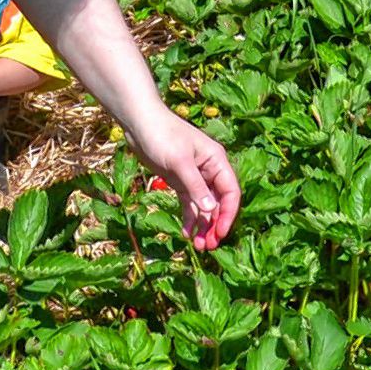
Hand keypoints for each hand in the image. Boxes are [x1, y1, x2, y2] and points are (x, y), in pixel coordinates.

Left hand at [127, 111, 240, 248]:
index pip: (230, 192)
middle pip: (218, 203)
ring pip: (204, 206)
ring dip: (203, 226)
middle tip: (209, 247)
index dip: (228, 214)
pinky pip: (189, 203)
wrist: (139, 123)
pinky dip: (189, 218)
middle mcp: (209, 171)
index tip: (221, 233)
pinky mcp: (180, 181)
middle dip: (215, 225)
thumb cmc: (163, 136)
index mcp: (216, 162)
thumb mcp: (180, 162)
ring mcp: (195, 177)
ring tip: (199, 246)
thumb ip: (196, 186)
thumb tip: (210, 210)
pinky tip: (186, 232)